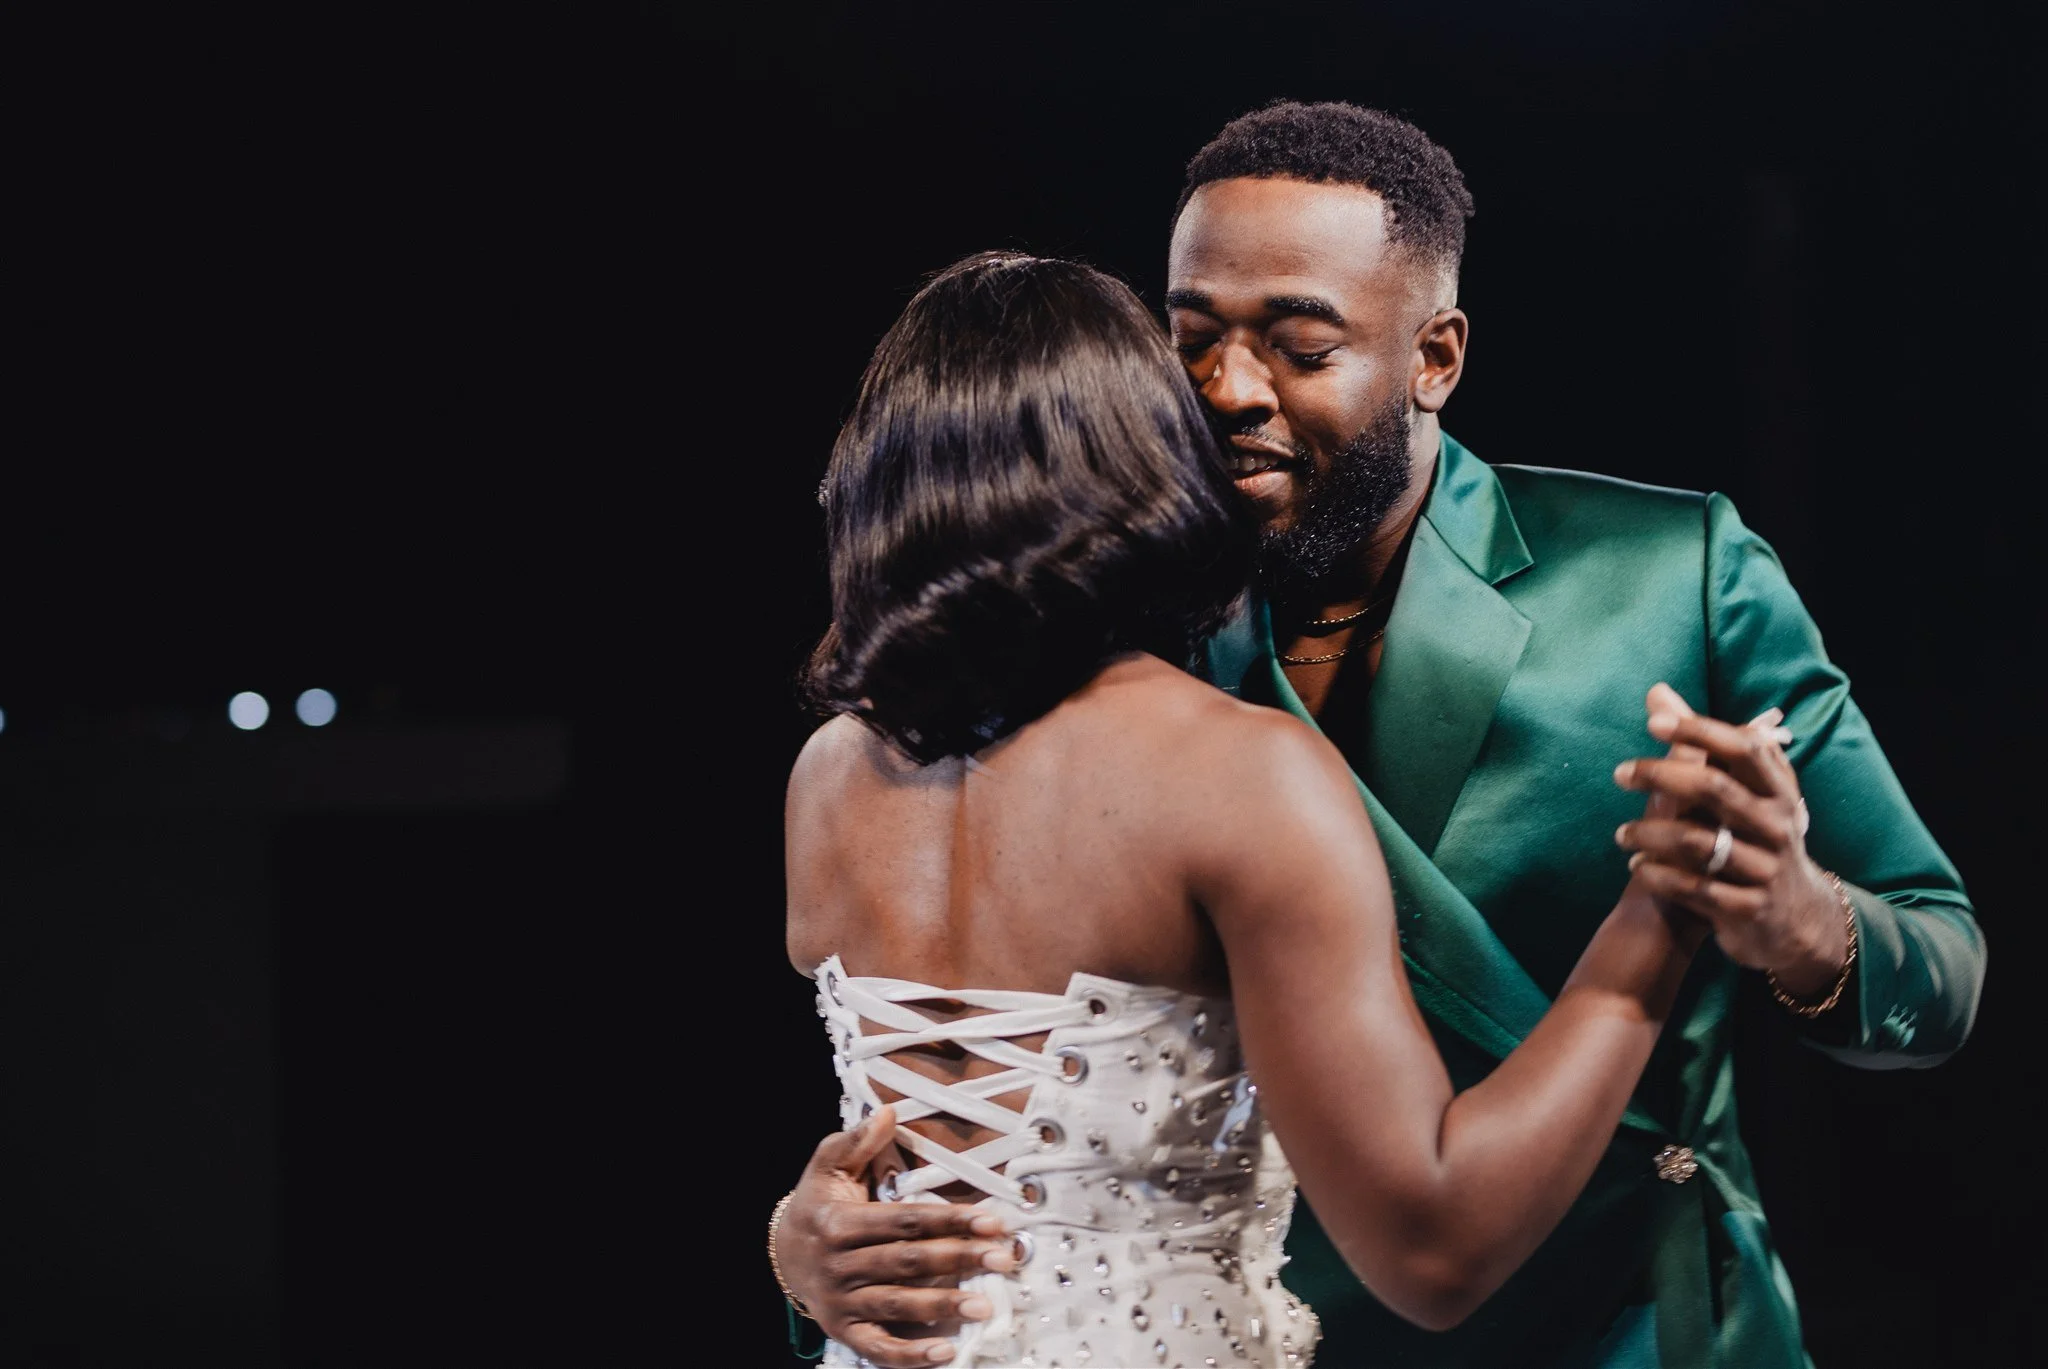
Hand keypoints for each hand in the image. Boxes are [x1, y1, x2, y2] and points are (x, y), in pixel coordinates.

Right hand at [773, 1107, 1016, 1366]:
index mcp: (841, 1223)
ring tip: (985, 1305)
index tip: (992, 1220)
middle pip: (908, 1262)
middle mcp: (841, 1265)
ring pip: (898, 1304)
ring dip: (943, 1306)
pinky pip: (879, 1347)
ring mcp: (842, 1302)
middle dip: (959, 1259)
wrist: (782, 1254)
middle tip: (1004, 1258)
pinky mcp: (844, 1331)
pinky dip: (911, 1354)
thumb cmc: (818, 1204)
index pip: (905, 1221)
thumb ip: (856, 1141)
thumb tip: (888, 1112)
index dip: (950, 1220)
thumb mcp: (827, 1166)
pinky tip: (945, 1352)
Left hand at [1611, 685, 1849, 996]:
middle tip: (1620, 773)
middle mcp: (1777, 827)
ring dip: (1649, 834)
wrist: (1798, 921)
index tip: (1654, 722)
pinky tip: (1636, 866)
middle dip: (1661, 776)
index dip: (1700, 731)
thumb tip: (1657, 693)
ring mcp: (1765, 870)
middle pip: (1715, 789)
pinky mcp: (1748, 910)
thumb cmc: (1760, 841)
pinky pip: (1694, 889)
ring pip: (1698, 842)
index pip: (1743, 750)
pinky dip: (1658, 875)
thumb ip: (1701, 745)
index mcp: (1779, 793)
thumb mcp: (1746, 795)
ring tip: (1621, 834)